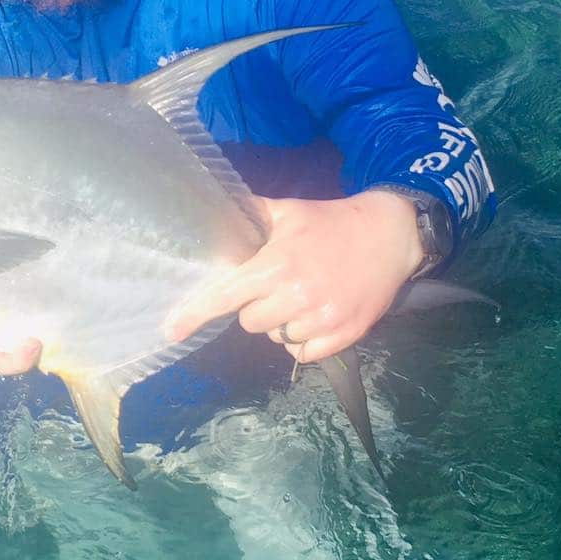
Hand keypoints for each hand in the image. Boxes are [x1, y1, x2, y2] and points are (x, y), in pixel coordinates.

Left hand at [162, 190, 426, 364]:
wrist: (390, 235)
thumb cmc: (331, 222)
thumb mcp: (288, 211)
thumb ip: (251, 213)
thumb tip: (212, 206)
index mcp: (277, 264)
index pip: (225, 296)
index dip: (194, 313)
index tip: (170, 330)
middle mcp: (296, 295)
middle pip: (250, 322)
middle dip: (257, 308)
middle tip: (277, 287)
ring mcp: (322, 318)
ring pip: (276, 339)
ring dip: (282, 324)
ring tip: (302, 299)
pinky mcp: (343, 335)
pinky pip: (302, 353)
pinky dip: (303, 341)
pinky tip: (316, 316)